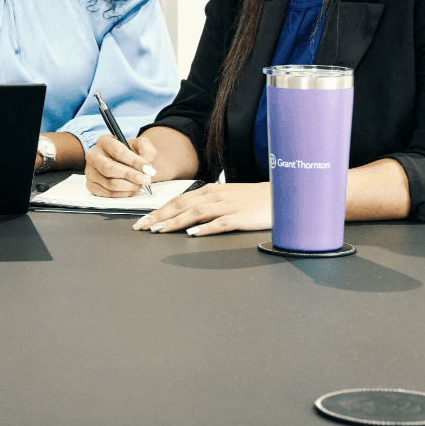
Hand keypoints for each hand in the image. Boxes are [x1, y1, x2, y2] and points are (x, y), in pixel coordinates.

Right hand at [85, 134, 157, 196]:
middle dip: (130, 176)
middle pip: (110, 169)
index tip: (148, 169)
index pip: (118, 152)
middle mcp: (93, 155)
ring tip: (140, 185)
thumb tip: (147, 167)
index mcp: (104, 141)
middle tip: (146, 180)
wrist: (125, 162)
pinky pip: (107, 194)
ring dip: (129, 187)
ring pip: (110, 183)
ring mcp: (89, 171)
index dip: (135, 161)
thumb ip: (147, 152)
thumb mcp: (142, 146)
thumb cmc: (132, 152)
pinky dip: (123, 194)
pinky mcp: (91, 185)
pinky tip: (131, 190)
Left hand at [132, 182, 272, 234]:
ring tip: (160, 230)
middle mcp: (215, 196)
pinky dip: (205, 228)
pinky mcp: (241, 217)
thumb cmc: (253, 199)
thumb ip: (207, 204)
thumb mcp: (226, 198)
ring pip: (196, 212)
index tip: (142, 221)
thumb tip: (185, 217)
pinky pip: (221, 223)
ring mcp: (228, 205)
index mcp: (210, 191)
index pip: (178, 200)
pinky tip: (193, 234)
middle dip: (159, 216)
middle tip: (142, 227)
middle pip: (181, 205)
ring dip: (175, 222)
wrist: (282, 196)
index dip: (158, 210)